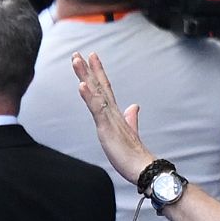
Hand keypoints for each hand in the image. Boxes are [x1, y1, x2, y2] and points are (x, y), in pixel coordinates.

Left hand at [68, 51, 153, 185]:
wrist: (143, 167)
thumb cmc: (133, 153)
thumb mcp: (129, 132)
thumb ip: (131, 118)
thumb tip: (133, 107)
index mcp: (116, 113)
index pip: (105, 88)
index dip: (98, 72)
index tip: (91, 57)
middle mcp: (113, 111)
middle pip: (99, 85)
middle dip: (88, 69)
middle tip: (78, 53)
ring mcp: (110, 118)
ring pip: (96, 92)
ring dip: (86, 75)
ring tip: (77, 60)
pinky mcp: (106, 127)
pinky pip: (96, 108)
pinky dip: (89, 96)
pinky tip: (82, 84)